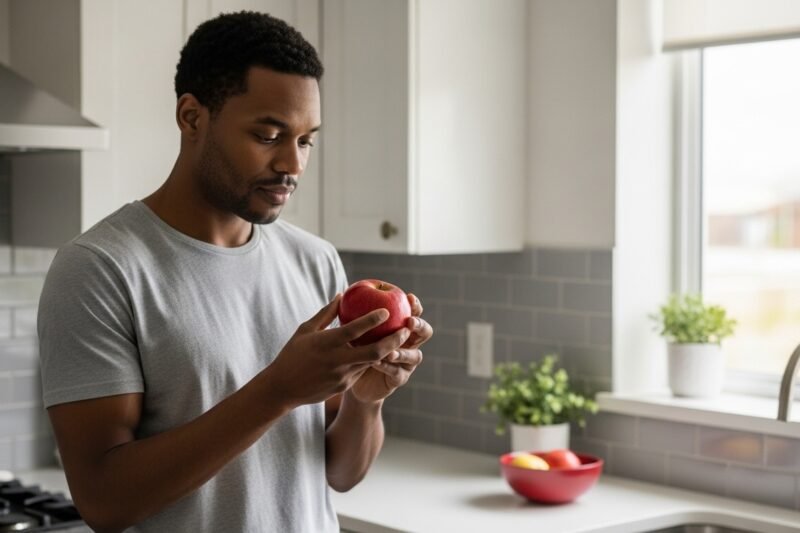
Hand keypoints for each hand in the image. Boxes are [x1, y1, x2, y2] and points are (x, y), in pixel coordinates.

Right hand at [266, 295, 410, 408]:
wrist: (282, 389)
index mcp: (326, 343)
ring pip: (371, 362)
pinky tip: (378, 353)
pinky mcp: (344, 386)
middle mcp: (337, 360)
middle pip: (374, 351)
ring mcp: (342, 376)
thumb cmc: (293, 354)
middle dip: (394, 341)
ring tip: (398, 340)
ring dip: (386, 351)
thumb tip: (341, 295)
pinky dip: (369, 361)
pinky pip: (360, 371)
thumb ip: (326, 313)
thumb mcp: (305, 330)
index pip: (354, 330)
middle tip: (405, 330)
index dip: (372, 320)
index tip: (387, 310)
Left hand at [349, 293, 432, 402]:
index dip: (415, 305)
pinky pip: (397, 373)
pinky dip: (388, 367)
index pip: (414, 313)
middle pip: (425, 332)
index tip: (409, 297)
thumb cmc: (354, 348)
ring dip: (403, 352)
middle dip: (419, 325)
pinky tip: (377, 362)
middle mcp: (409, 344)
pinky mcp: (399, 378)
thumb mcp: (354, 331)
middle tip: (409, 322)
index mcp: (401, 328)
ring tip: (391, 350)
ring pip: (415, 355)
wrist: (352, 377)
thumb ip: (354, 316)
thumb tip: (339, 296)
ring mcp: (407, 363)